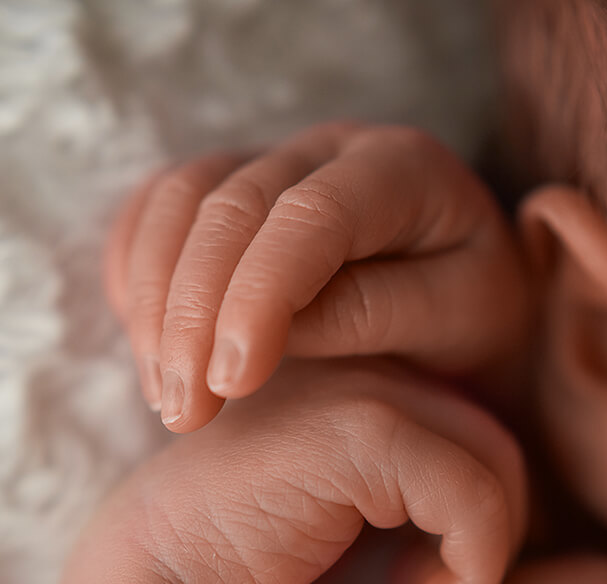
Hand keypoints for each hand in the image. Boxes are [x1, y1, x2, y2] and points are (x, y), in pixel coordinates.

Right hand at [104, 122, 528, 432]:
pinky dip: (137, 269)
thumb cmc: (470, 317)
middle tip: (185, 412)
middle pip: (232, 206)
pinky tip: (144, 341)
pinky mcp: (230, 183)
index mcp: (401, 167)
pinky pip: (157, 206)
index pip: (312, 216)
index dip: (260, 295)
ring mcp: (274, 158)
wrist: (458, 300)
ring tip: (166, 396)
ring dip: (157, 301)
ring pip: (181, 200)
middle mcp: (330, 149)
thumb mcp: (457, 322)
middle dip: (195, 312)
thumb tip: (279, 330)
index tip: (233, 382)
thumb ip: (378, 314)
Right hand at [109, 357, 527, 583]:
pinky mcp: (360, 429)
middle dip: (491, 530)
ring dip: (486, 556)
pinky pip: (470, 496)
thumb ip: (419, 475)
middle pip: (493, 434)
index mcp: (357, 358)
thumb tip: (520, 510)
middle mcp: (363, 354)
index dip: (479, 504)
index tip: (438, 571)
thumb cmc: (261, 548)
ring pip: (494, 460)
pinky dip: (473, 568)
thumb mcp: (354, 499)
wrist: (169, 575)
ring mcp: (360, 382)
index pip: (471, 416)